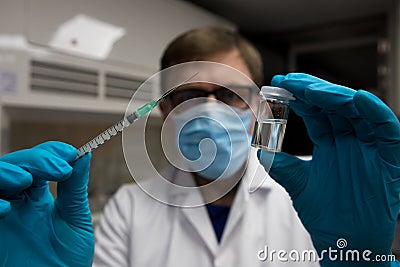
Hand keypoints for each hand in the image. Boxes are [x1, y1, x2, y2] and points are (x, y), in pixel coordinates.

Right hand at [0, 141, 93, 265]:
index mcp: (37, 196)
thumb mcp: (75, 219)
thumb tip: (84, 156)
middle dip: (34, 160)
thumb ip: (75, 188)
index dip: (50, 153)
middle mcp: (17, 202)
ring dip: (6, 172)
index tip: (70, 154)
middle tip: (58, 168)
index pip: (37, 162)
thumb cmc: (66, 259)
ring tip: (26, 180)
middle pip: (14, 165)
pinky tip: (5, 208)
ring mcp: (4, 216)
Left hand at [258, 73, 399, 265]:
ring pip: (358, 111)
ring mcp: (370, 147)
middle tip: (291, 81)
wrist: (345, 244)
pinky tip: (358, 99)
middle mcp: (350, 140)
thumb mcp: (297, 184)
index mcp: (330, 142)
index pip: (315, 111)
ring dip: (337, 97)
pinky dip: (375, 113)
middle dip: (313, 90)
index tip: (279, 84)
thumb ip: (280, 164)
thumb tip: (259, 147)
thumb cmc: (324, 214)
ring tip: (313, 89)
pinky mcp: (390, 159)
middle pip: (334, 105)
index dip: (299, 96)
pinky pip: (387, 131)